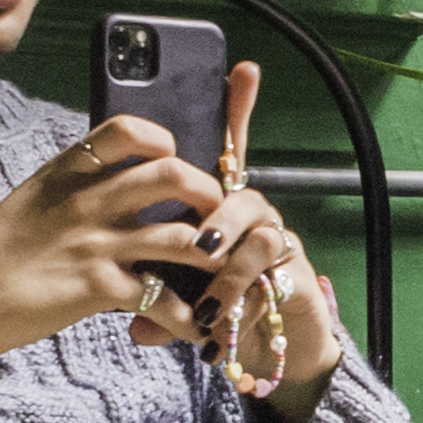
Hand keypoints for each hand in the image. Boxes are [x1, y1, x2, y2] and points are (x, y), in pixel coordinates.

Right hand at [0, 121, 207, 365]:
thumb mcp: (34, 199)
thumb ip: (78, 187)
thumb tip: (119, 181)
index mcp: (70, 171)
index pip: (130, 130)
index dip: (164, 140)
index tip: (173, 158)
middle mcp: (87, 201)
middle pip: (173, 175)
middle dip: (208, 194)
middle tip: (214, 216)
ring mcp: (94, 244)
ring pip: (183, 237)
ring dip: (213, 256)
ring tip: (219, 270)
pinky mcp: (96, 289)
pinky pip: (162, 299)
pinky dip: (188, 318)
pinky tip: (195, 329)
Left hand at [116, 60, 345, 418]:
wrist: (268, 352)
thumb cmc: (218, 309)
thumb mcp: (177, 295)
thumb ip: (154, 295)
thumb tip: (128, 320)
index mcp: (219, 210)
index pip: (228, 153)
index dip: (238, 112)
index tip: (243, 70)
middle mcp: (252, 222)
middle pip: (244, 195)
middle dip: (222, 214)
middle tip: (200, 243)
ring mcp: (276, 250)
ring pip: (263, 238)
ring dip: (232, 268)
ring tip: (209, 301)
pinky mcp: (293, 284)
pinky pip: (273, 284)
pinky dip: (242, 310)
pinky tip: (220, 332)